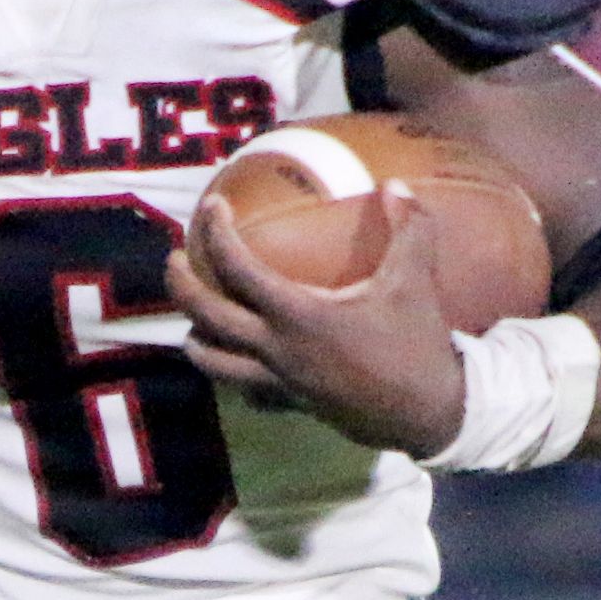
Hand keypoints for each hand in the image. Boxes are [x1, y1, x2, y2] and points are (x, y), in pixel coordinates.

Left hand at [170, 180, 467, 456]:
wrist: (425, 414)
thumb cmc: (417, 345)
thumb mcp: (416, 281)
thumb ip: (410, 228)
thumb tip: (397, 185)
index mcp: (299, 316)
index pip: (238, 269)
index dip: (217, 234)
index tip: (211, 207)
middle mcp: (276, 350)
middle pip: (207, 316)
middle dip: (182, 284)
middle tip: (175, 257)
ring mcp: (277, 382)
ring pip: (213, 363)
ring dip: (196, 335)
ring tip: (192, 317)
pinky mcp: (289, 403)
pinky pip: (243, 389)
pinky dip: (230, 372)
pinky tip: (235, 358)